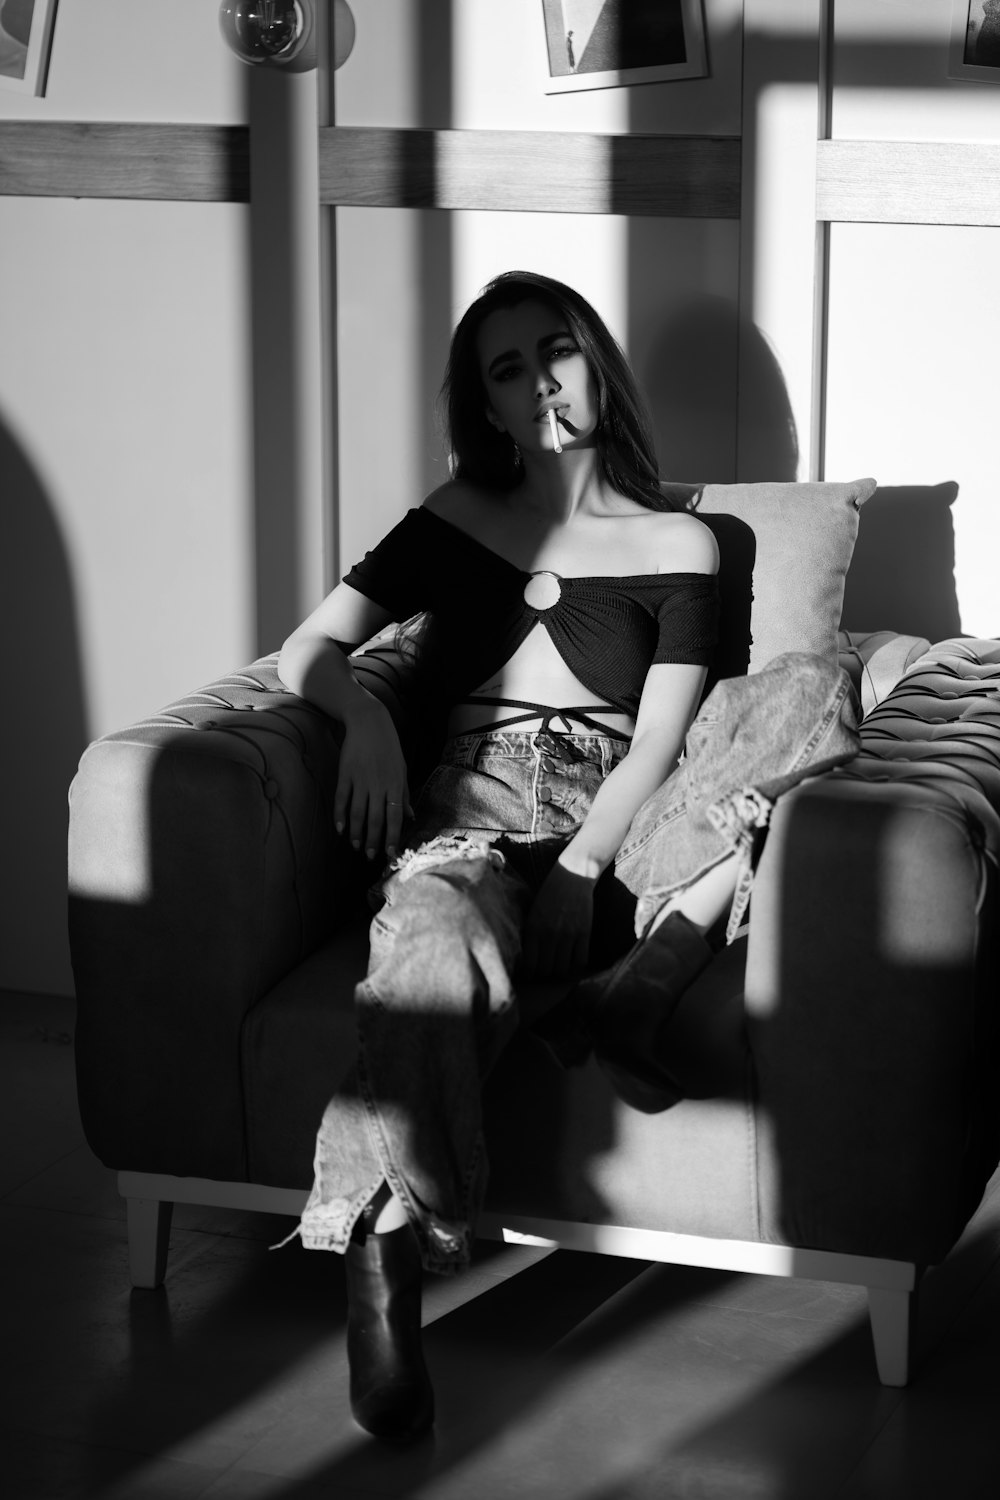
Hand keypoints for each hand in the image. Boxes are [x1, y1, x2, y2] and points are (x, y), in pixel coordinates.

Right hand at [334, 696, 411, 860]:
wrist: (369, 723)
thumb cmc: (389, 748)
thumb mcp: (402, 770)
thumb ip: (404, 794)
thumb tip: (410, 817)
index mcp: (395, 785)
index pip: (394, 818)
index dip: (392, 838)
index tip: (390, 855)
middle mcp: (378, 784)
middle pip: (374, 819)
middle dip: (372, 841)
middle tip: (369, 856)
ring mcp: (360, 779)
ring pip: (357, 813)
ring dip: (356, 832)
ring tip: (355, 846)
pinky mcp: (345, 774)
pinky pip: (341, 799)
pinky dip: (340, 815)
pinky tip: (340, 829)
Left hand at [521, 858, 595, 979]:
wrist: (573, 875)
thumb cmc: (550, 893)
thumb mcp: (533, 911)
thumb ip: (529, 933)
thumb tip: (526, 959)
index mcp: (532, 928)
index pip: (530, 965)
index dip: (531, 975)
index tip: (533, 974)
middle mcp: (548, 934)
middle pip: (546, 971)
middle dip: (546, 975)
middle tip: (547, 973)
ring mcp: (567, 934)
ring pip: (563, 969)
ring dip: (561, 972)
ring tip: (560, 968)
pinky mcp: (584, 933)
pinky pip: (580, 960)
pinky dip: (577, 966)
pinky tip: (574, 961)